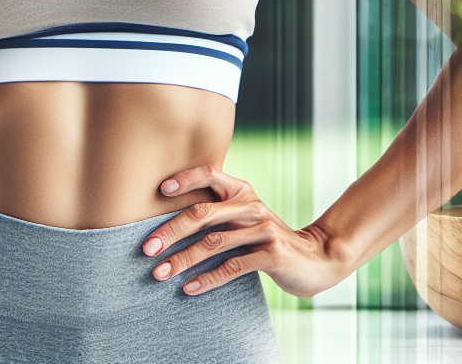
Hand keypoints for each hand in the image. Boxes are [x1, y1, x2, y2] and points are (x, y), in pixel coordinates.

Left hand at [140, 164, 347, 297]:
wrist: (315, 258)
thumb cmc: (266, 236)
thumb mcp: (244, 216)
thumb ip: (217, 211)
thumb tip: (168, 220)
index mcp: (241, 190)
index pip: (209, 174)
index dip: (185, 179)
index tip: (160, 191)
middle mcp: (250, 204)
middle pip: (202, 214)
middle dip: (170, 231)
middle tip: (147, 248)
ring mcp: (262, 229)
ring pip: (213, 244)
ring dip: (182, 260)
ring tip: (160, 273)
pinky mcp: (271, 254)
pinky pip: (232, 266)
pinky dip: (207, 279)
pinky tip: (189, 288)